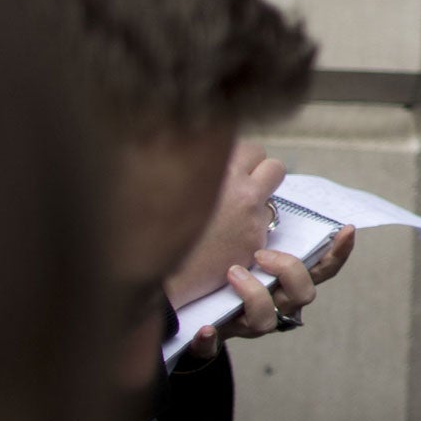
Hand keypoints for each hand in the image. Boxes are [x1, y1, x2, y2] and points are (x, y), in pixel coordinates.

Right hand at [166, 141, 283, 310]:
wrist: (152, 271)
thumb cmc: (147, 224)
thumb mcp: (163, 178)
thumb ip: (192, 161)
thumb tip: (204, 150)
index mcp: (221, 170)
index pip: (252, 149)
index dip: (241, 158)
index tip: (229, 168)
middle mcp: (243, 191)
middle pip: (273, 168)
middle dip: (260, 175)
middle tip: (239, 186)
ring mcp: (251, 219)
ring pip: (272, 199)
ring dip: (257, 202)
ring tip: (230, 214)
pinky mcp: (253, 244)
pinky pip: (263, 229)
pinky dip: (249, 230)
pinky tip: (225, 238)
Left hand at [181, 225, 354, 360]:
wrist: (175, 302)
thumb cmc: (212, 260)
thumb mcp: (238, 234)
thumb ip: (256, 215)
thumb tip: (267, 173)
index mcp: (283, 279)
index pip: (322, 267)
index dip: (338, 252)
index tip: (346, 229)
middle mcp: (272, 302)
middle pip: (303, 294)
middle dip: (290, 271)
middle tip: (261, 252)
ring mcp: (242, 321)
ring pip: (267, 319)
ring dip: (253, 295)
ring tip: (231, 272)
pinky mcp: (210, 337)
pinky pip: (212, 346)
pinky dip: (209, 340)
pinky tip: (203, 328)